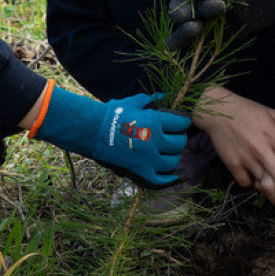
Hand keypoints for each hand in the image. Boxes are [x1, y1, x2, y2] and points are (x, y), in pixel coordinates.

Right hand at [32, 88, 190, 187]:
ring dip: (173, 155)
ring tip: (168, 150)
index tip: (181, 121)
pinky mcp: (139, 171)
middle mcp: (154, 141)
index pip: (182, 123)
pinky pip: (160, 179)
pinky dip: (169, 178)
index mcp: (155, 121)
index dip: (183, 121)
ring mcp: (148, 158)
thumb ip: (151, 99)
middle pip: (179, 143)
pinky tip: (175, 174)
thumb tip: (164, 95)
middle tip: (174, 135)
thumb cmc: (112, 113)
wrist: (91, 130)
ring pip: (173, 161)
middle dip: (179, 138)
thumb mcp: (133, 102)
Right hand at [193, 87, 274, 205]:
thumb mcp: (272, 114)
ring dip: (273, 187)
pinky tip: (256, 179)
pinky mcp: (233, 164)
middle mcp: (261, 149)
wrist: (218, 111)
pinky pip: (246, 183)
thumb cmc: (248, 111)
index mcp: (273, 135)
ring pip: (264, 183)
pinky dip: (252, 183)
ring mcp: (246, 158)